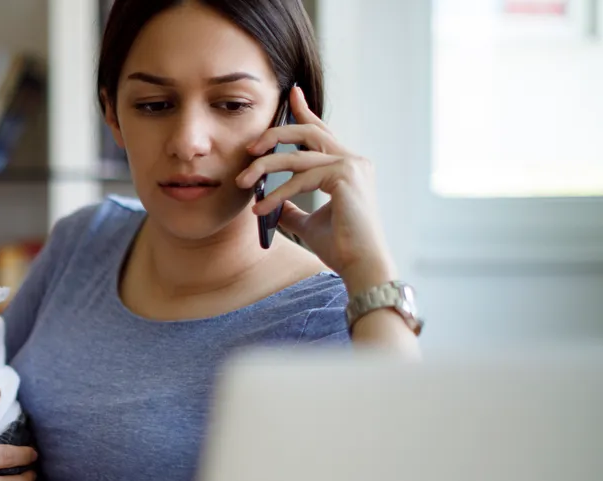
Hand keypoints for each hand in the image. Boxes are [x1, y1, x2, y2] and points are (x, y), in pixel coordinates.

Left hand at [236, 85, 396, 291]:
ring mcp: (352, 166)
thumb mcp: (308, 223)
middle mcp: (353, 160)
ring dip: (264, 167)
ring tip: (242, 182)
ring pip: (298, 154)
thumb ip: (293, 209)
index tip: (291, 93)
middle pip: (307, 132)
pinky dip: (277, 193)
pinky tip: (261, 209)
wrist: (360, 265)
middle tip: (249, 148)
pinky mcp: (346, 177)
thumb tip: (273, 205)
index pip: (321, 131)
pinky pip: (301, 177)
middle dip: (273, 136)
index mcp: (347, 165)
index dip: (304, 110)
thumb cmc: (340, 247)